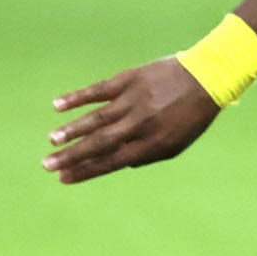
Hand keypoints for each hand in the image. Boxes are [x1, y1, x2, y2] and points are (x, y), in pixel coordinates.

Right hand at [43, 59, 221, 183]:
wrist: (210, 77)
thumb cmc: (192, 115)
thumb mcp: (176, 143)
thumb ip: (147, 155)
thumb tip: (118, 163)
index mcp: (153, 144)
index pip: (112, 162)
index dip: (86, 171)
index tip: (63, 179)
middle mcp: (141, 124)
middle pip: (100, 143)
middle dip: (72, 156)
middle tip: (47, 165)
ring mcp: (134, 100)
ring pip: (97, 118)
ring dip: (72, 130)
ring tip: (52, 140)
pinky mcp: (130, 79)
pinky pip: (98, 90)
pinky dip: (77, 98)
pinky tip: (57, 105)